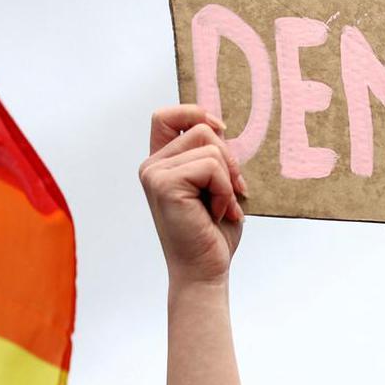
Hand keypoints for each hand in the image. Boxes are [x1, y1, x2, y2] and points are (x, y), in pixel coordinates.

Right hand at [139, 104, 247, 285]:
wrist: (205, 271)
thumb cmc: (213, 234)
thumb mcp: (217, 186)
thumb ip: (213, 156)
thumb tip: (218, 125)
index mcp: (161, 164)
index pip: (167, 116)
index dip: (195, 113)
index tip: (222, 130)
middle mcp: (152, 166)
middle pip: (201, 129)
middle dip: (228, 160)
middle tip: (233, 193)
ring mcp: (155, 173)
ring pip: (210, 147)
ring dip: (228, 180)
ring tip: (222, 207)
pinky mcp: (165, 184)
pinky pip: (210, 166)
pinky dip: (224, 190)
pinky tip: (217, 213)